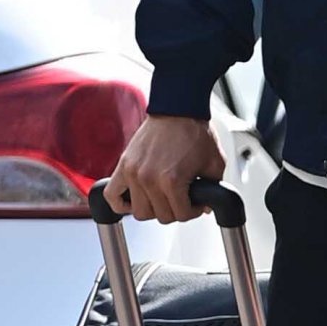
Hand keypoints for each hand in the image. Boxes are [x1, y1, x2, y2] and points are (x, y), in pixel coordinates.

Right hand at [105, 114, 226, 223]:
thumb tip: (206, 206)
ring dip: (153, 208)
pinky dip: (120, 203)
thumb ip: (213, 190)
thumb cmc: (195, 131)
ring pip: (139, 212)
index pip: (182, 215)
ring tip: (162, 197)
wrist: (178, 109)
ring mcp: (133, 173)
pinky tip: (134, 199)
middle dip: (175, 210)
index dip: (194, 210)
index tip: (196, 203)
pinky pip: (112, 196)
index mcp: (171, 180)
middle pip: (161, 216)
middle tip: (182, 198)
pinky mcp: (123, 165)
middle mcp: (149, 179)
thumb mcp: (214, 163)